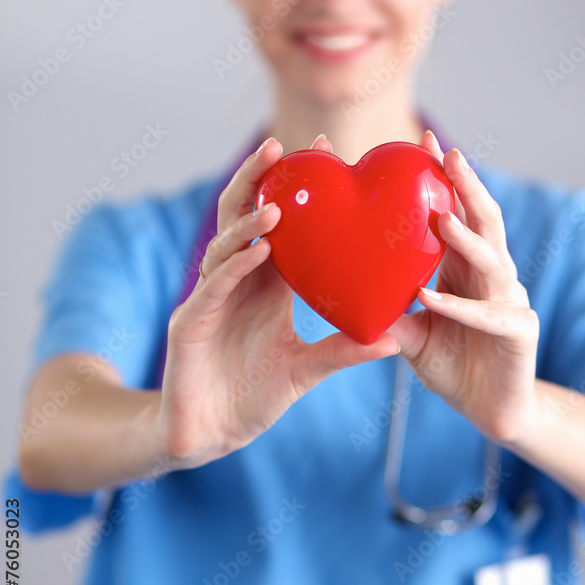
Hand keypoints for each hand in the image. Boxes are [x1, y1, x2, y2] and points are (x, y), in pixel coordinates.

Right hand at [156, 133, 399, 467]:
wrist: (208, 437)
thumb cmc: (253, 397)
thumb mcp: (307, 370)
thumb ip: (344, 350)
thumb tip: (394, 338)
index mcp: (263, 284)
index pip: (281, 225)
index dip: (298, 189)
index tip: (327, 151)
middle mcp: (234, 281)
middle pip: (241, 217)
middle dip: (257, 180)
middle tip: (280, 147)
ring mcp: (208, 298)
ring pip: (224, 246)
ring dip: (249, 224)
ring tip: (278, 208)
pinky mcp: (189, 322)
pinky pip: (212, 287)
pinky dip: (235, 267)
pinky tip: (258, 251)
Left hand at [386, 129, 540, 443]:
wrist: (493, 411)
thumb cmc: (454, 364)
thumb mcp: (411, 331)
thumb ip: (388, 305)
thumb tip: (341, 282)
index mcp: (468, 268)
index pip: (459, 212)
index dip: (445, 178)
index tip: (425, 140)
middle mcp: (495, 276)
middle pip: (486, 222)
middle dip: (468, 187)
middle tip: (447, 155)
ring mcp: (511, 302)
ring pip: (492, 262)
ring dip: (465, 240)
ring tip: (440, 217)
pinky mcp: (519, 333)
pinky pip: (486, 316)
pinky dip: (457, 307)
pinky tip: (429, 296)